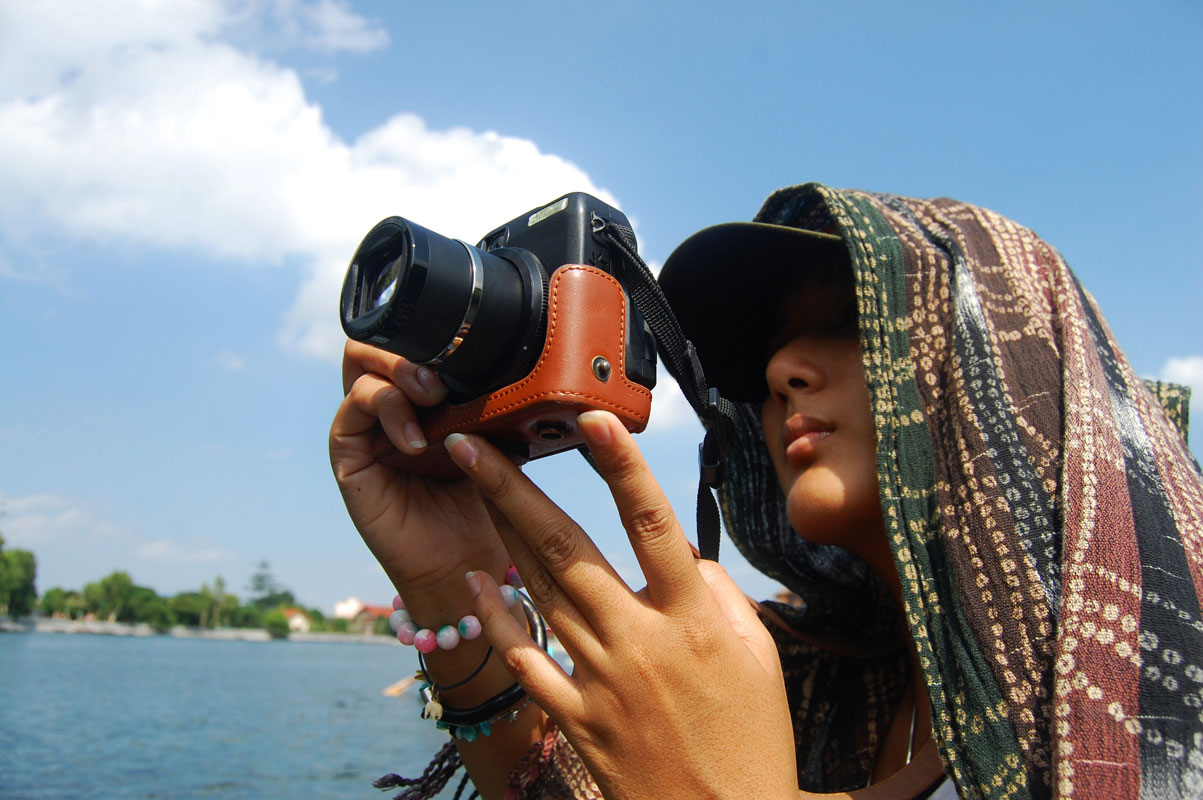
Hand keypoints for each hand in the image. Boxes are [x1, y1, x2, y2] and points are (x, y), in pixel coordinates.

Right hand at [329, 340, 504, 601]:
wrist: (466, 559)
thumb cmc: (484, 500)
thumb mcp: (496, 436)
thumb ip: (493, 400)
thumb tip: (517, 363)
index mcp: (418, 394)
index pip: (406, 340)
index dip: (429, 335)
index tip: (467, 349)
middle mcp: (385, 405)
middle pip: (373, 342)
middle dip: (406, 347)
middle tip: (441, 377)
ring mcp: (363, 427)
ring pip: (360, 367)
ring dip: (398, 374)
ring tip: (432, 399)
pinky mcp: (347, 455)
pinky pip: (351, 412)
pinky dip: (387, 412)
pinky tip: (417, 441)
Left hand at [447, 410, 797, 799]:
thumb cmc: (752, 737)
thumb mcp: (758, 656)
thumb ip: (716, 595)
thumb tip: (682, 557)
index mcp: (691, 619)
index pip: (654, 524)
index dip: (622, 467)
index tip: (593, 420)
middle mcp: (638, 640)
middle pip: (567, 549)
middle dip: (512, 489)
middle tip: (471, 443)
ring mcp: (599, 680)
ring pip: (539, 591)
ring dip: (499, 532)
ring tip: (469, 485)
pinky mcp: (576, 717)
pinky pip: (528, 660)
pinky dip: (499, 620)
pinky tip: (476, 582)